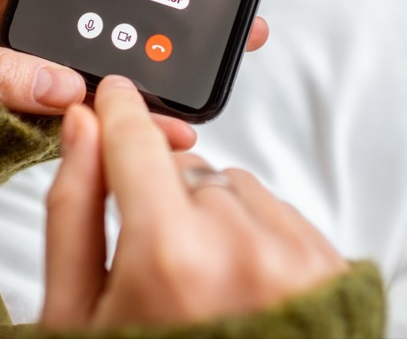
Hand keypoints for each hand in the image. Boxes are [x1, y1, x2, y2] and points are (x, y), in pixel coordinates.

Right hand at [41, 76, 346, 329]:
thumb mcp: (79, 312)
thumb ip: (74, 209)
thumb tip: (80, 126)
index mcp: (168, 257)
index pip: (137, 141)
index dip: (118, 112)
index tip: (112, 95)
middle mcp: (240, 245)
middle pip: (185, 166)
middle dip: (162, 195)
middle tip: (156, 266)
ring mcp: (296, 257)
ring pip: (235, 186)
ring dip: (212, 215)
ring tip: (202, 288)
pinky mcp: (332, 268)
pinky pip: (280, 212)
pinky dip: (255, 235)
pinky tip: (238, 291)